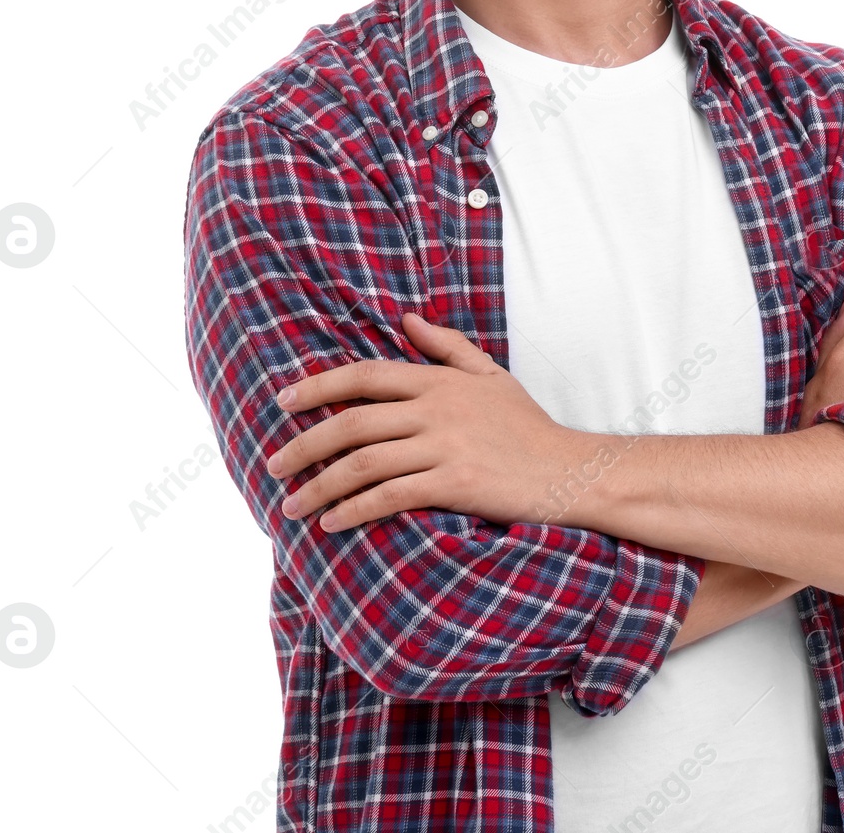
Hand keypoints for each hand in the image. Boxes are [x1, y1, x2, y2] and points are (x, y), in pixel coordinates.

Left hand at [264, 314, 579, 531]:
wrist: (569, 470)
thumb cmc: (527, 426)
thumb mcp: (490, 375)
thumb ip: (446, 346)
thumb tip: (406, 320)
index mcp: (439, 381)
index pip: (365, 376)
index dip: (319, 386)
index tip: (284, 401)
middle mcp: (436, 409)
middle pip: (352, 422)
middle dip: (305, 445)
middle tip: (274, 465)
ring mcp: (444, 446)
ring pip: (363, 463)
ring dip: (319, 487)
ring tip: (292, 506)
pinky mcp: (453, 483)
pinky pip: (390, 496)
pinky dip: (354, 510)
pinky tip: (333, 523)